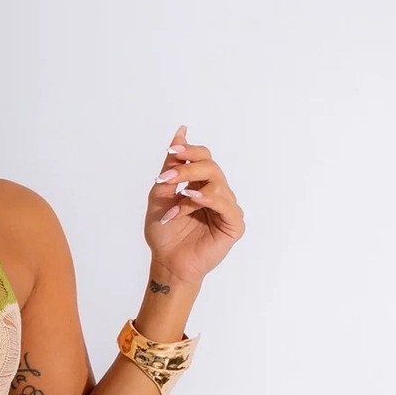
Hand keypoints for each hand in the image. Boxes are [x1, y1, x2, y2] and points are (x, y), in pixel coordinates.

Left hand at [144, 124, 245, 284]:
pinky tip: (191, 200)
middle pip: (211, 167)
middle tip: (167, 178)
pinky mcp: (234, 224)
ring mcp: (227, 209)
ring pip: (217, 184)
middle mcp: (217, 194)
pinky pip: (225, 205)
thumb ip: (172, 165)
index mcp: (201, 185)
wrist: (166, 263)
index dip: (189, 151)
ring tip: (174, 202)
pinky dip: (207, 200)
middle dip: (188, 167)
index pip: (203, 157)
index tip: (171, 151)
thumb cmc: (164, 234)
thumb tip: (181, 131)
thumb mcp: (161, 194)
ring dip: (191, 189)